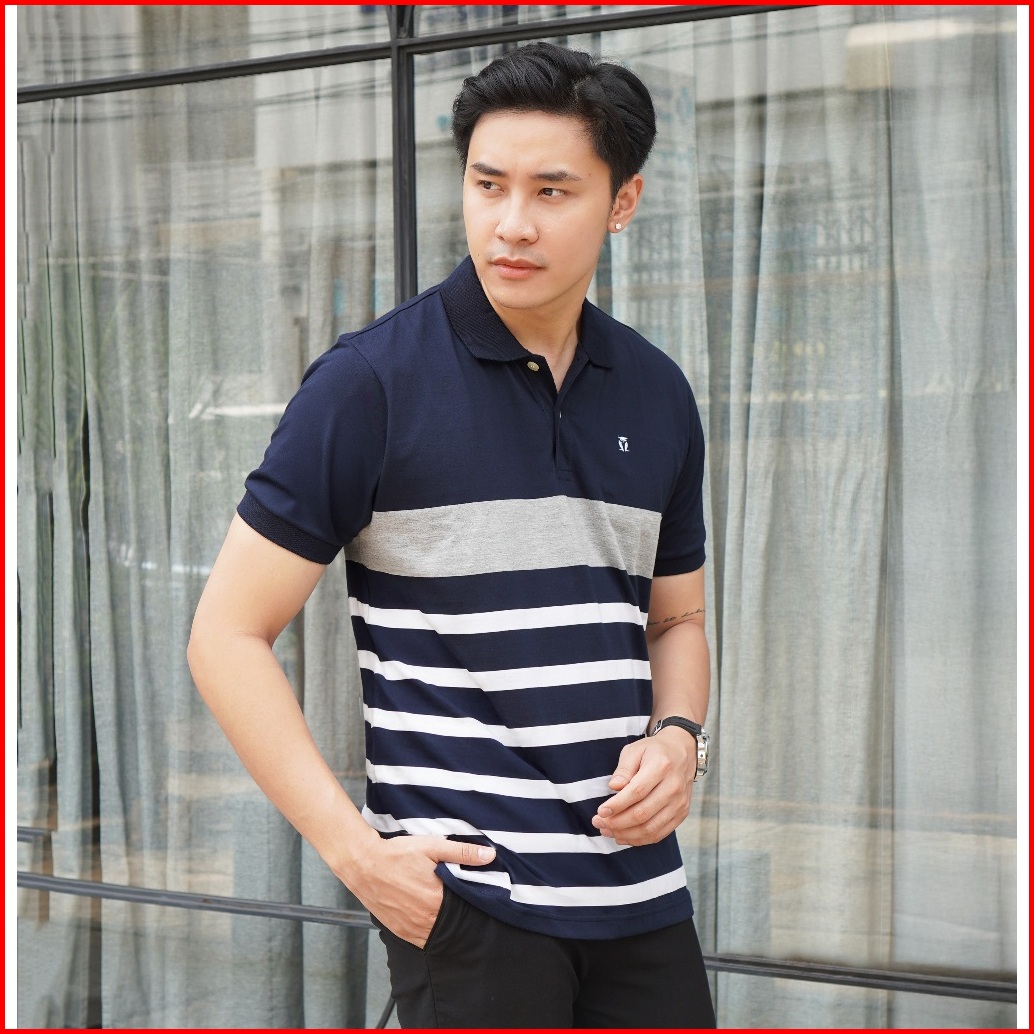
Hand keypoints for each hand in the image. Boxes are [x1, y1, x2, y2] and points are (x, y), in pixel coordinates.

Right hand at [340, 833, 495, 946]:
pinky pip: (417, 938)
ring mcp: (409, 928)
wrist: (363, 864)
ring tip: (437, 907)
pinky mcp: (396, 930)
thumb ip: (462, 852)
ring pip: (433, 933)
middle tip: (451, 899)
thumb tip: (489, 855)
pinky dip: (424, 931)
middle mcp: (424, 919)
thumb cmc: (397, 854)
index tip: (467, 894)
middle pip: (449, 922)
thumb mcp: (432, 847)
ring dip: (438, 924)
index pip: (463, 909)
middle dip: (454, 914)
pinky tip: (424, 916)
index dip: (467, 902)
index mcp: (437, 900)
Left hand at [591, 729, 695, 845]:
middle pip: (642, 813)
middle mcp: (673, 787)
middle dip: (617, 822)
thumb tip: (614, 787)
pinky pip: (660, 834)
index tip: (601, 811)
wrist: (683, 752)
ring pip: (650, 828)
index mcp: (661, 766)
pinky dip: (640, 839)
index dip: (617, 805)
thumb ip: (624, 768)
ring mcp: (680, 803)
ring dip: (626, 834)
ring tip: (607, 831)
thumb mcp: (635, 749)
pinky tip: (623, 836)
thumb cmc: (654, 751)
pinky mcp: (682, 814)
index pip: (637, 792)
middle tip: (598, 823)